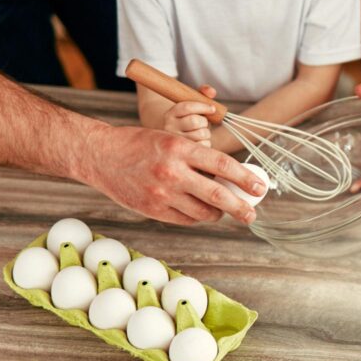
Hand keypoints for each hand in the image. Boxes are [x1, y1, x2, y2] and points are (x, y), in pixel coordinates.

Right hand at [80, 124, 265, 225]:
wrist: (100, 155)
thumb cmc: (141, 145)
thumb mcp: (171, 140)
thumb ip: (198, 159)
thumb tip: (230, 180)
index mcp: (180, 148)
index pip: (222, 164)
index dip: (245, 178)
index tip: (260, 187)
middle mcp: (172, 172)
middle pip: (218, 195)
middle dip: (240, 208)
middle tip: (252, 215)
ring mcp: (162, 194)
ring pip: (203, 212)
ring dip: (217, 213)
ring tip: (221, 210)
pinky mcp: (153, 209)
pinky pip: (186, 220)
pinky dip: (197, 217)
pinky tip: (198, 210)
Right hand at [161, 85, 217, 146]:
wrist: (178, 138)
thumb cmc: (190, 118)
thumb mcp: (193, 104)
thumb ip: (202, 94)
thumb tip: (211, 92)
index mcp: (170, 114)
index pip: (187, 107)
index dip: (203, 106)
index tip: (212, 108)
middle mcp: (169, 127)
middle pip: (195, 121)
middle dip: (205, 121)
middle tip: (204, 122)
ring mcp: (176, 141)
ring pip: (201, 134)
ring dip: (207, 132)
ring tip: (200, 131)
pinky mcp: (185, 152)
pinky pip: (204, 145)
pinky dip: (207, 142)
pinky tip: (200, 141)